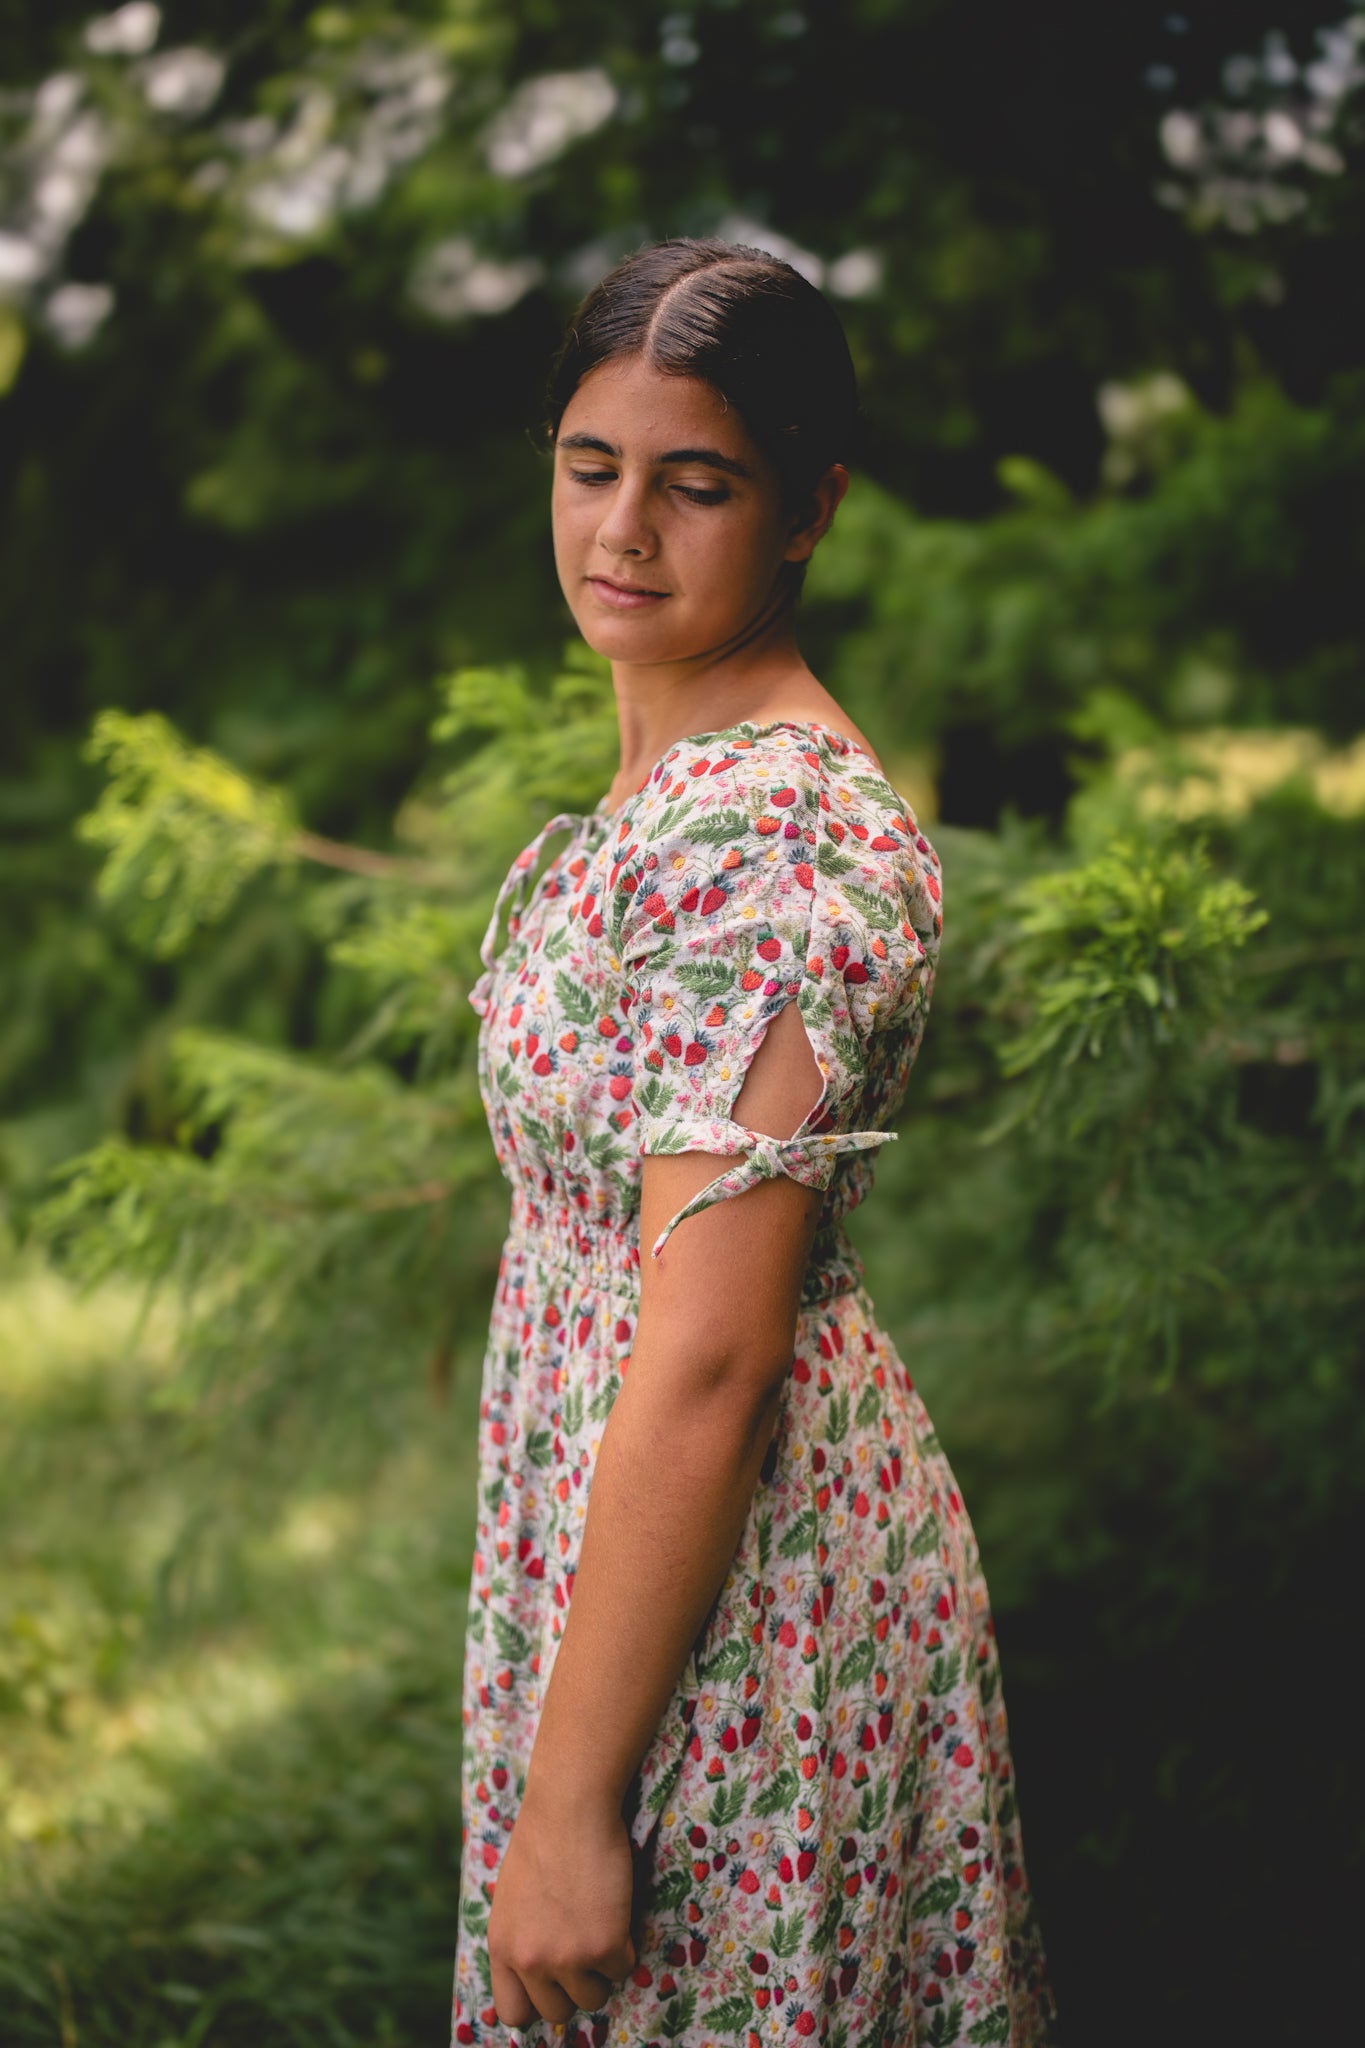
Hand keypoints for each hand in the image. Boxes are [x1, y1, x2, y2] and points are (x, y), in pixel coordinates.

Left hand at [488, 1777, 636, 2027]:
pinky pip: (623, 1969)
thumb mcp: (513, 1898)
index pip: (513, 2012)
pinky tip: (615, 1910)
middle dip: (574, 1987)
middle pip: (557, 2012)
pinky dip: (625, 1946)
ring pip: (593, 1998)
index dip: (538, 2002)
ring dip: (601, 1970)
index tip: (554, 1985)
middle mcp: (529, 1960)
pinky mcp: (603, 1947)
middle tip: (584, 1951)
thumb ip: (520, 1938)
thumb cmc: (544, 1839)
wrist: (570, 1805)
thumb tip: (537, 1972)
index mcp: (502, 1947)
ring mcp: (566, 1958)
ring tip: (600, 1926)